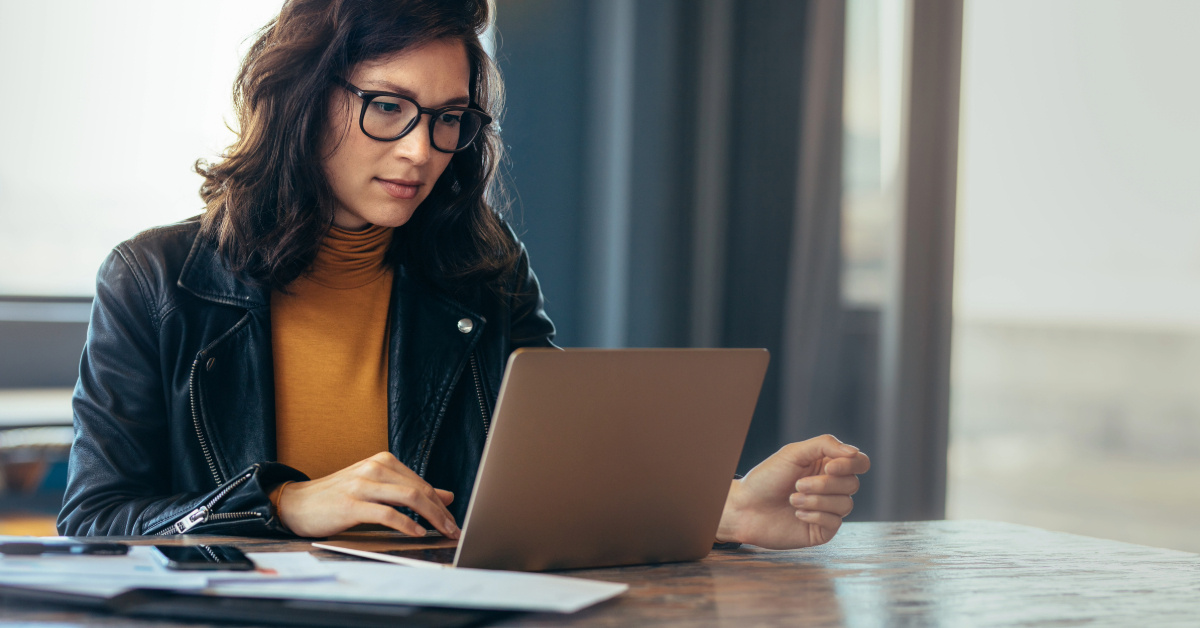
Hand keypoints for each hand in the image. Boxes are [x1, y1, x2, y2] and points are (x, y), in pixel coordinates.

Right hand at [276, 452, 459, 538]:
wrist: (296, 503)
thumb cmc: (338, 497)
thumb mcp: (377, 488)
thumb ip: (409, 490)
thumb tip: (447, 496)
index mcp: (383, 462)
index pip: (422, 483)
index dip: (441, 504)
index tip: (453, 521)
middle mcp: (375, 468)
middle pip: (420, 490)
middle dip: (441, 512)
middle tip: (454, 530)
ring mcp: (362, 484)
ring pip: (409, 498)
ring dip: (431, 517)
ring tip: (442, 532)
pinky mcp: (351, 504)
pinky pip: (387, 514)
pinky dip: (406, 524)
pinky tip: (417, 533)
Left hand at [716, 434, 869, 549]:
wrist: (745, 507)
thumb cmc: (767, 478)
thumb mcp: (794, 453)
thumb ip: (825, 445)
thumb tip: (854, 452)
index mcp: (827, 465)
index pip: (859, 462)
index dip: (850, 465)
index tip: (829, 467)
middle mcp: (832, 487)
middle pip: (852, 483)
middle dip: (824, 484)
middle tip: (797, 484)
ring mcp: (829, 509)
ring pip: (846, 504)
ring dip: (816, 500)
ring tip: (792, 499)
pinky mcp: (822, 530)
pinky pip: (835, 522)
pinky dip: (815, 515)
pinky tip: (797, 513)